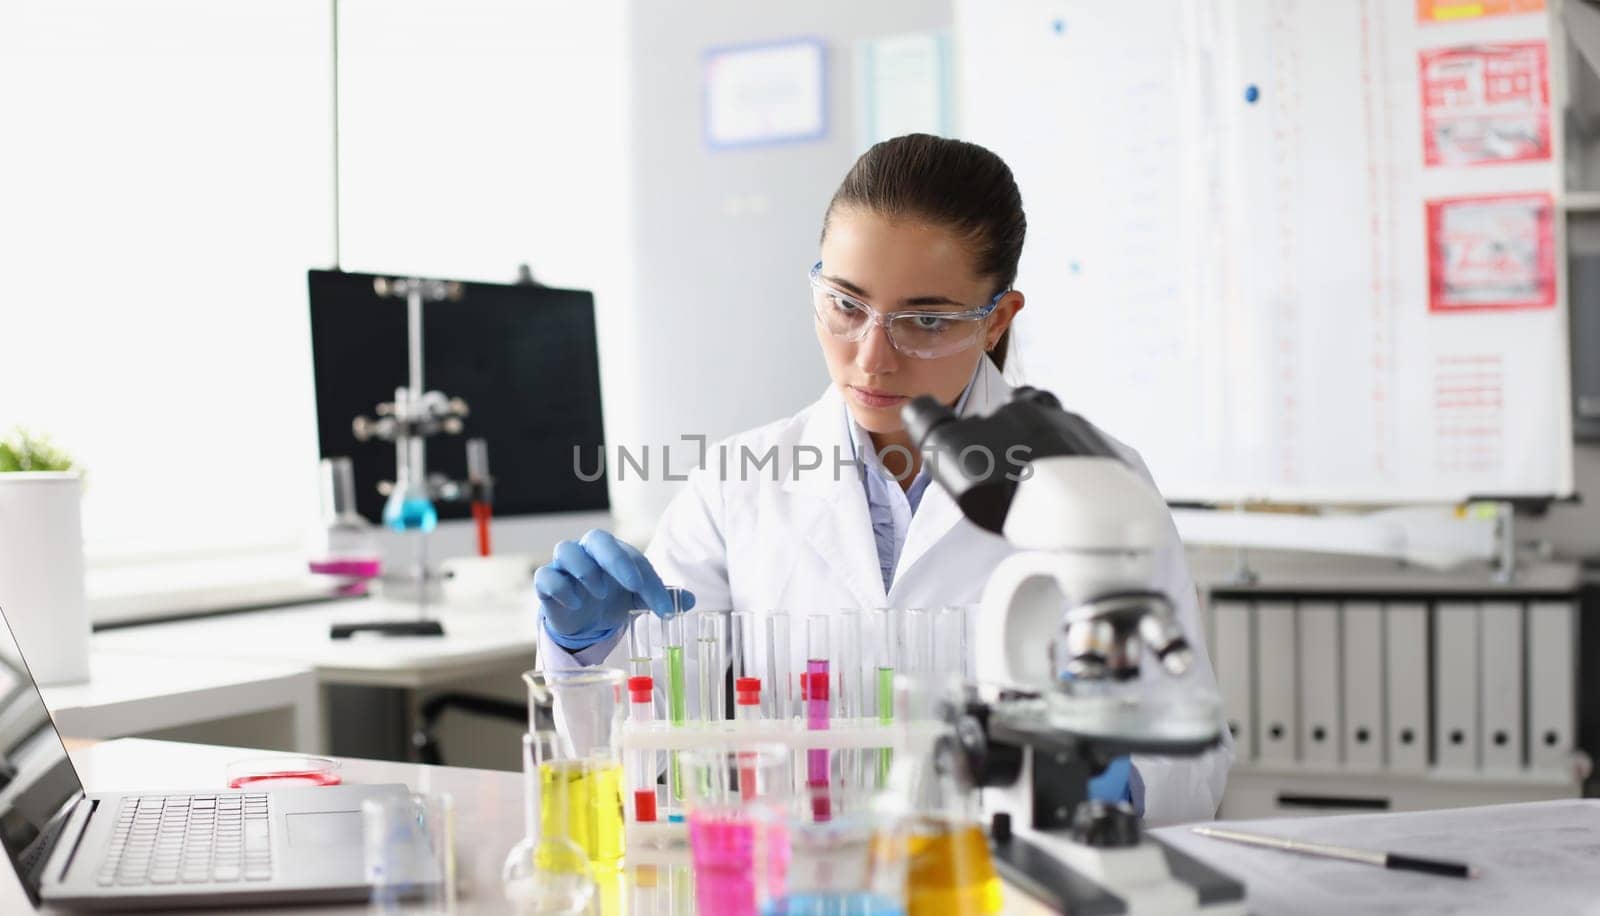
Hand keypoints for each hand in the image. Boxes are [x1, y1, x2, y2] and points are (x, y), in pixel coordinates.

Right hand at [534, 529, 693, 649]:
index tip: (662, 606)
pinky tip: (575, 603)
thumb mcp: (639, 599)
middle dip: (616, 559)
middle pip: (596, 538)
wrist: (586, 623)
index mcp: (612, 551)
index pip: (630, 555)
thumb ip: (662, 597)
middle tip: (632, 584)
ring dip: (585, 569)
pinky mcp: (547, 585)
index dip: (648, 580)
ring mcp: (564, 567)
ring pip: (565, 550)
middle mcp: (587, 552)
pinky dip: (559, 587)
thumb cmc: (613, 601)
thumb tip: (688, 602)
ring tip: (599, 593)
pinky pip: (546, 576)